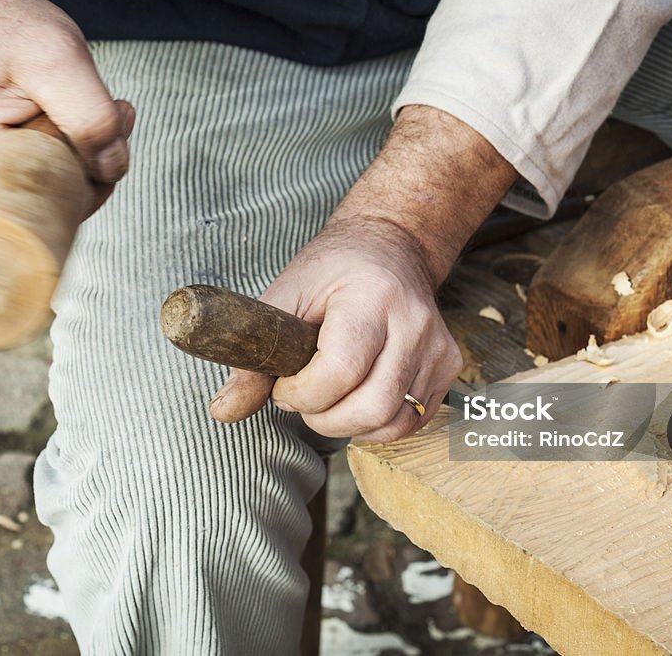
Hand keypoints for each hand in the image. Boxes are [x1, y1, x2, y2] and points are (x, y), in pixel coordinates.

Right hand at [0, 0, 133, 215]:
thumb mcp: (54, 61)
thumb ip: (91, 118)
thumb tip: (114, 168)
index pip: (56, 205)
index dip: (95, 174)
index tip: (107, 122)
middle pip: (65, 199)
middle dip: (99, 157)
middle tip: (114, 107)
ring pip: (67, 184)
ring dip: (93, 147)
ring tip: (96, 100)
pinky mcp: (11, 166)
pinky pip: (59, 170)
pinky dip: (80, 143)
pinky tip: (84, 110)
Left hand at [210, 105, 518, 441]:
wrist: (393, 245)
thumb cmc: (332, 269)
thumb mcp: (285, 295)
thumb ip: (252, 353)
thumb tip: (223, 410)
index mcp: (372, 297)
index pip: (340, 372)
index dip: (302, 394)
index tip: (284, 384)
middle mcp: (414, 323)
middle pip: (371, 407)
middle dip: (325, 419)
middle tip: (304, 399)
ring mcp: (437, 347)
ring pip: (394, 422)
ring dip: (351, 426)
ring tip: (330, 398)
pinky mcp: (448, 365)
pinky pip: (412, 419)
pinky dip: (378, 423)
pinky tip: (357, 397)